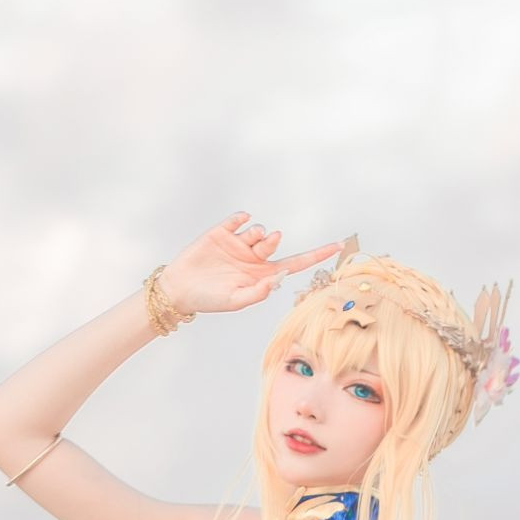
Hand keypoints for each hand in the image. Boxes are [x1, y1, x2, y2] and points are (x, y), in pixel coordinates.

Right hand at [156, 212, 345, 315]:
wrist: (180, 289)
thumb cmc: (210, 299)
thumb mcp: (236, 301)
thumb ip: (259, 291)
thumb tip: (280, 276)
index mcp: (262, 275)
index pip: (295, 263)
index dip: (317, 255)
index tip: (339, 245)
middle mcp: (253, 257)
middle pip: (274, 243)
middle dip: (272, 241)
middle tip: (265, 242)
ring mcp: (238, 243)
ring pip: (259, 230)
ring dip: (258, 233)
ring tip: (246, 239)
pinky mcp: (223, 232)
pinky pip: (239, 219)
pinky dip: (241, 219)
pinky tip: (238, 223)